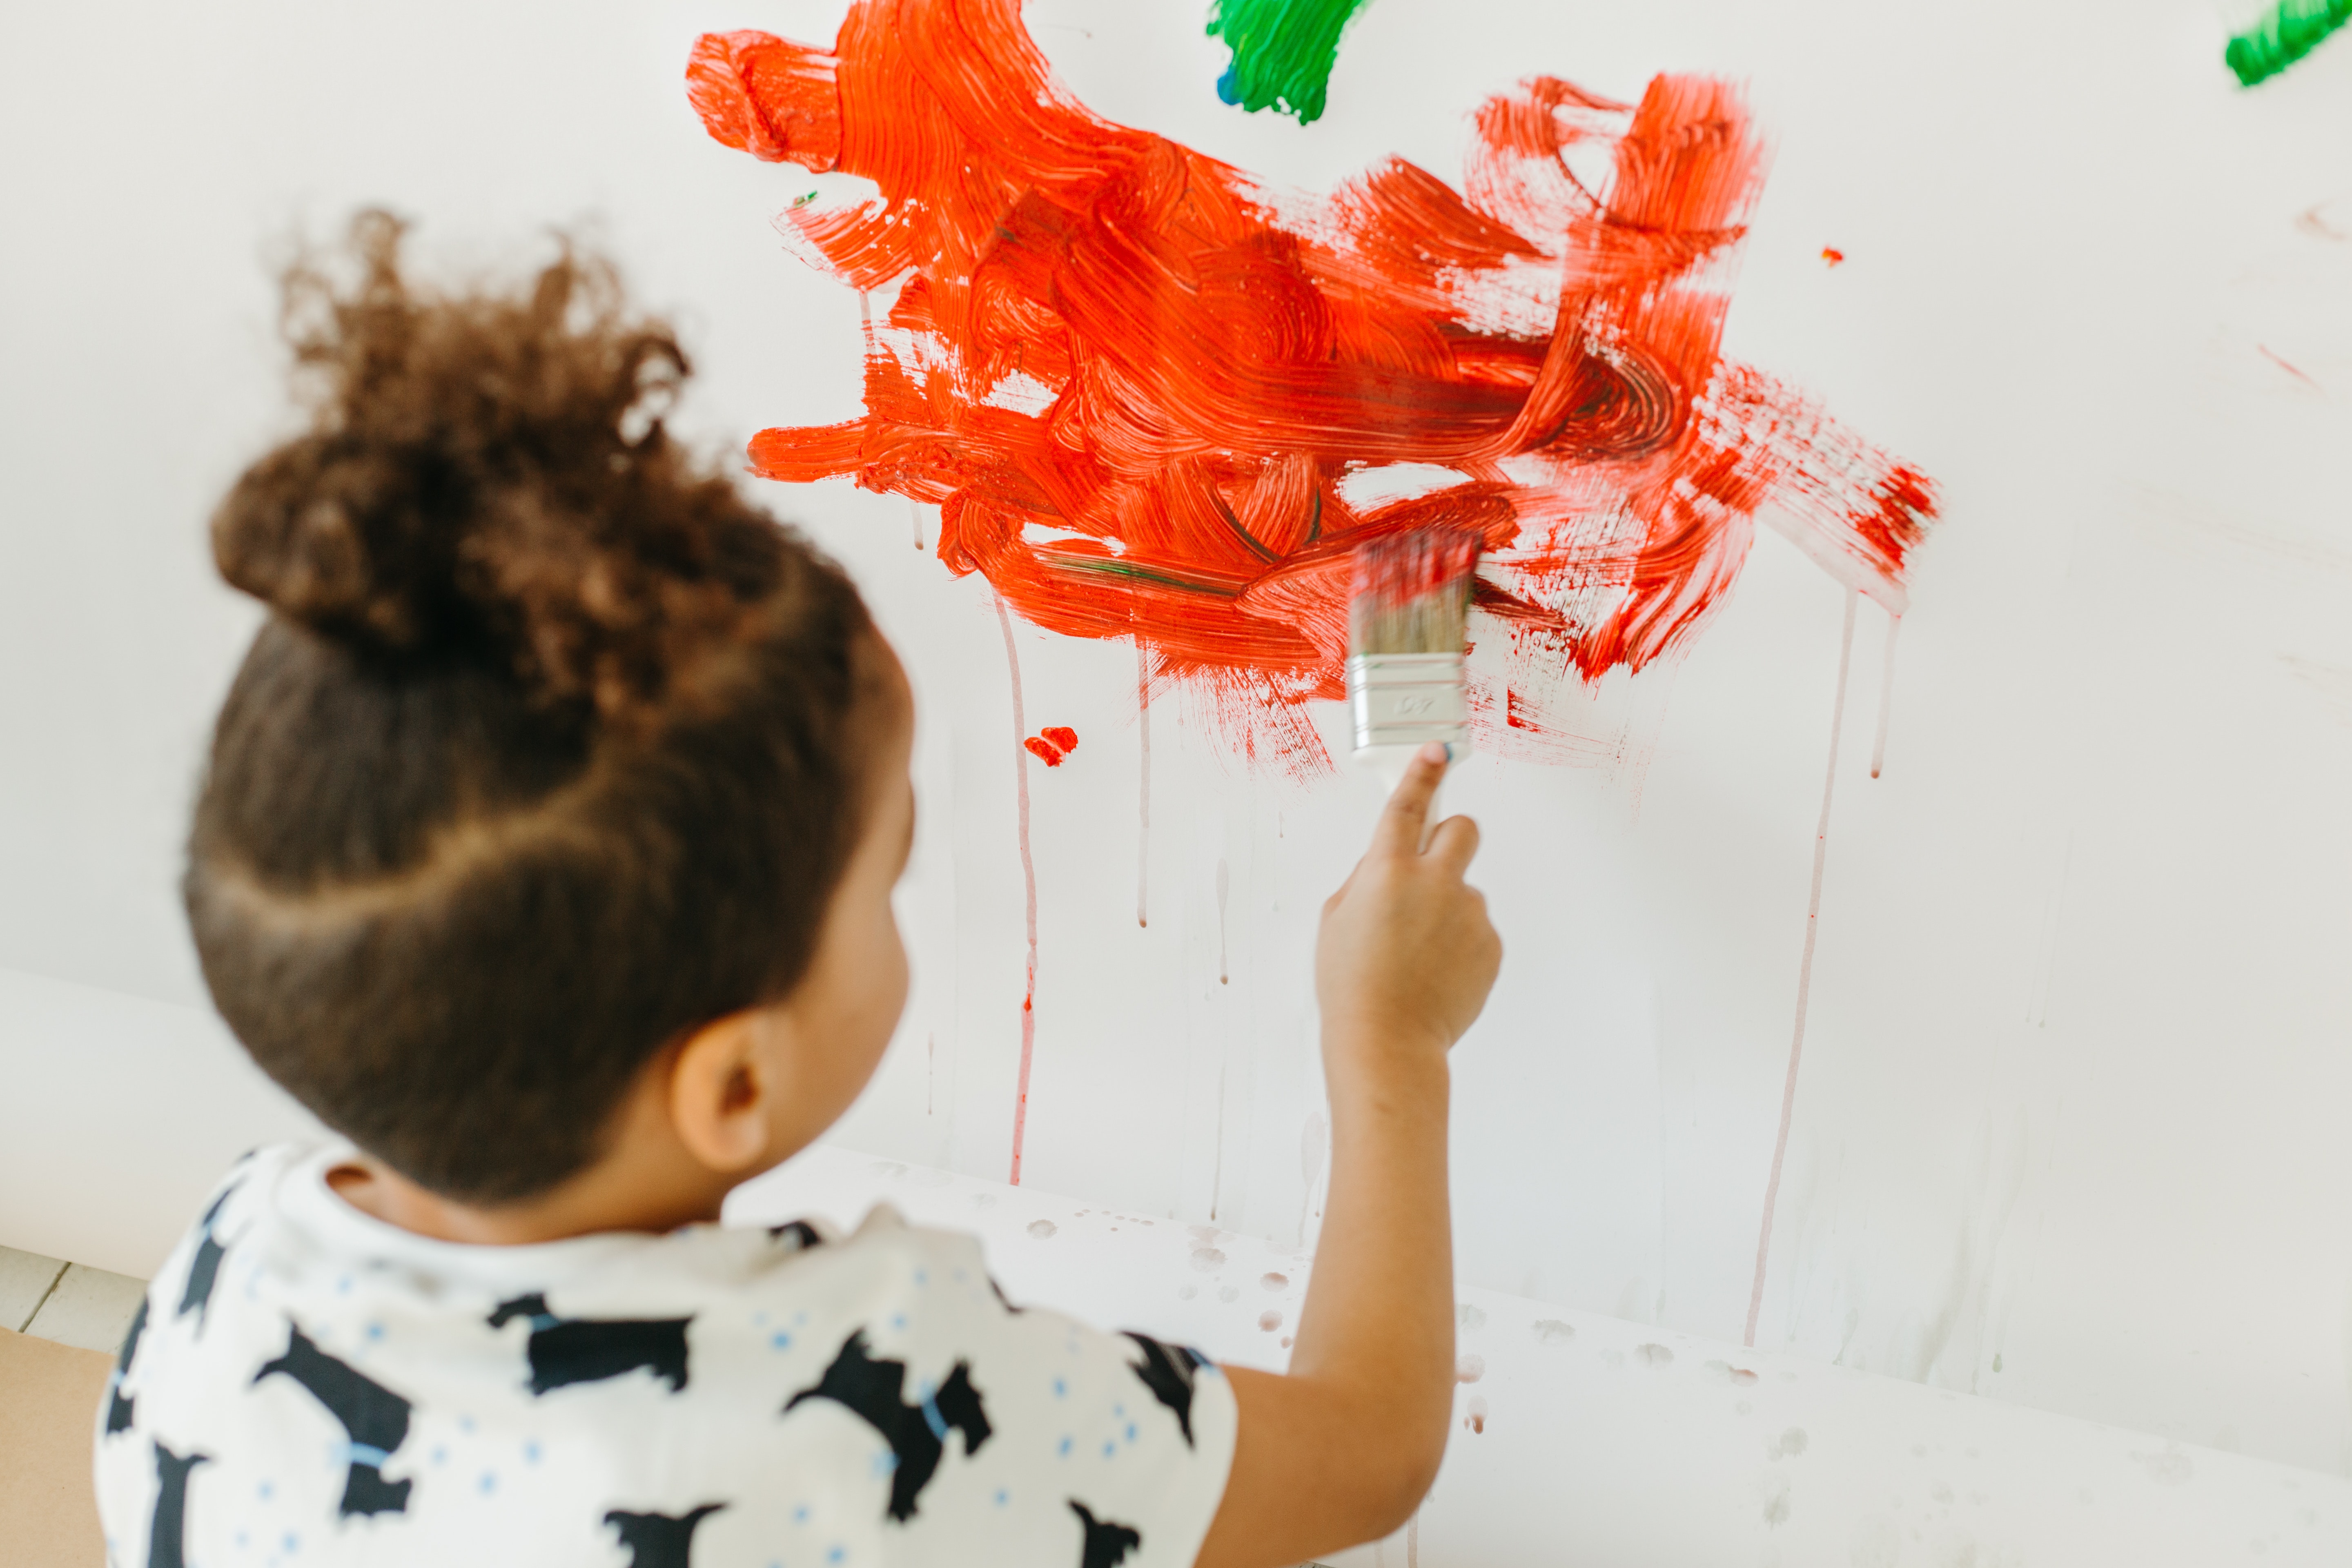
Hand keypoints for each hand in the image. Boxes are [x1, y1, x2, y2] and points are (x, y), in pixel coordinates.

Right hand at [1315, 744, 1501, 1069]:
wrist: (1387, 1041)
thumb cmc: (1352, 984)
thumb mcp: (1336, 919)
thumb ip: (1366, 879)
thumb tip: (1389, 864)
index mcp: (1389, 870)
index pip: (1408, 804)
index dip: (1423, 771)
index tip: (1437, 750)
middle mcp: (1436, 883)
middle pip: (1463, 830)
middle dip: (1449, 838)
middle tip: (1430, 868)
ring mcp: (1470, 914)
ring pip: (1464, 890)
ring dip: (1446, 909)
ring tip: (1416, 954)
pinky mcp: (1491, 945)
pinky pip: (1476, 929)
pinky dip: (1458, 943)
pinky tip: (1434, 972)